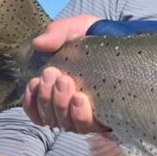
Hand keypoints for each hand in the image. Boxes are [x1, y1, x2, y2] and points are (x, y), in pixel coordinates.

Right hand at [23, 14, 108, 132]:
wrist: (125, 39)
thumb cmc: (96, 38)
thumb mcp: (75, 29)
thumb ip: (56, 33)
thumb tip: (39, 43)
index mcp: (58, 92)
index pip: (36, 110)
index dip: (31, 102)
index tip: (35, 82)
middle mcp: (71, 108)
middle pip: (51, 118)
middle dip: (48, 98)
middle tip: (53, 74)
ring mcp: (89, 114)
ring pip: (67, 124)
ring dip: (61, 104)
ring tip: (66, 81)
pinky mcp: (107, 118)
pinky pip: (88, 126)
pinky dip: (80, 114)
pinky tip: (80, 98)